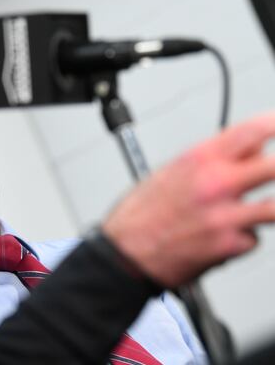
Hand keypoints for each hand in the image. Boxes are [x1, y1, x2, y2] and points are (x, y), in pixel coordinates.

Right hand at [103, 112, 274, 287]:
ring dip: (271, 207)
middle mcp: (215, 184)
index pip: (252, 131)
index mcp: (199, 160)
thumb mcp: (170, 171)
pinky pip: (254, 237)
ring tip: (259, 209)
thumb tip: (249, 151)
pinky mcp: (229, 245)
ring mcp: (225, 216)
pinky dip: (245, 237)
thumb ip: (213, 160)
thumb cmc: (140, 214)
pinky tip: (225, 236)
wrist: (125, 252)